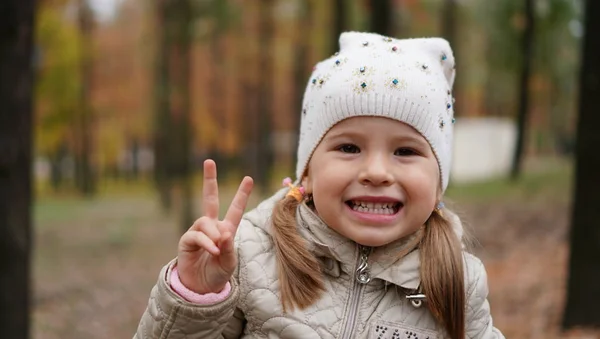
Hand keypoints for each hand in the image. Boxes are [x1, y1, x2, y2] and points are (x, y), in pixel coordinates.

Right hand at [177, 159, 252, 293]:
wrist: (200, 289)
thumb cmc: (217, 275)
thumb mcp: (229, 263)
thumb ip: (229, 248)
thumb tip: (224, 232)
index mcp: (226, 230)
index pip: (235, 209)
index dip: (241, 194)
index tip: (248, 178)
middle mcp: (211, 227)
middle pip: (209, 198)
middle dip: (209, 180)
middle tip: (209, 161)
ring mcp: (198, 232)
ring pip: (205, 222)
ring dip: (213, 234)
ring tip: (217, 249)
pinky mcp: (186, 241)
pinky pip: (196, 235)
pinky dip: (206, 242)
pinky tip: (212, 250)